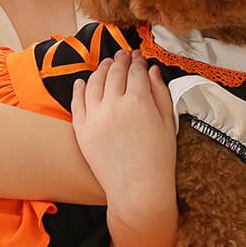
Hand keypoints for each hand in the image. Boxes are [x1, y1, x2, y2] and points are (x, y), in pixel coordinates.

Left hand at [70, 49, 176, 215]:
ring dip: (101, 70)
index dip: (138, 61)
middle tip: (122, 55)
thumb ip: (161, 93)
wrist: (137, 190)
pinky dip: (79, 88)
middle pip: (115, 73)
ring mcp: (95, 117)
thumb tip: (152, 71)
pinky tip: (82, 82)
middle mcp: (114, 105)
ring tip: (106, 65)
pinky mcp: (81, 130)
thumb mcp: (168, 124)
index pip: (136, 72)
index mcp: (139, 102)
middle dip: (120, 61)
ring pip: (94, 83)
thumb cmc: (159, 160)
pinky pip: (77, 102)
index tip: (138, 56)